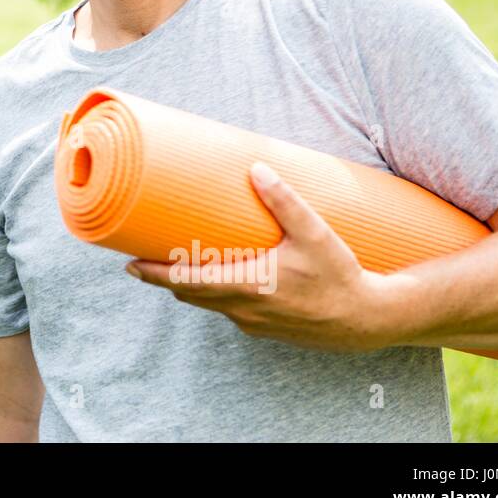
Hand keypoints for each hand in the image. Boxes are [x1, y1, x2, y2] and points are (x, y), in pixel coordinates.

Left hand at [125, 161, 400, 352]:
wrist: (368, 320)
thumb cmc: (340, 275)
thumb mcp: (315, 233)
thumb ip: (285, 200)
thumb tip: (256, 167)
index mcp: (248, 287)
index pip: (186, 283)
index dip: (154, 275)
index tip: (129, 264)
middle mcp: (243, 310)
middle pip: (189, 294)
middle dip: (165, 277)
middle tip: (144, 255)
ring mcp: (253, 324)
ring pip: (209, 304)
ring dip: (191, 285)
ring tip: (179, 260)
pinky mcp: (265, 329)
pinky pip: (230, 310)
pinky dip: (216, 294)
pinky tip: (222, 276)